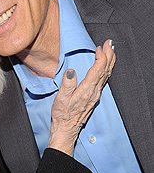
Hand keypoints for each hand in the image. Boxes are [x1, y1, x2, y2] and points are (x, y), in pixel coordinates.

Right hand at [49, 39, 115, 155]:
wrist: (66, 129)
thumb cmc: (62, 114)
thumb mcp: (61, 99)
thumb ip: (67, 84)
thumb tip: (71, 71)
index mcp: (87, 90)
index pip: (98, 69)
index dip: (101, 57)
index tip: (100, 47)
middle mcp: (94, 91)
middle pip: (106, 70)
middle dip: (109, 55)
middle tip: (110, 43)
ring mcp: (95, 94)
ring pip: (107, 74)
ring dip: (109, 61)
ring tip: (111, 51)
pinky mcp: (93, 96)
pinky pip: (103, 79)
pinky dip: (106, 69)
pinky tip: (104, 66)